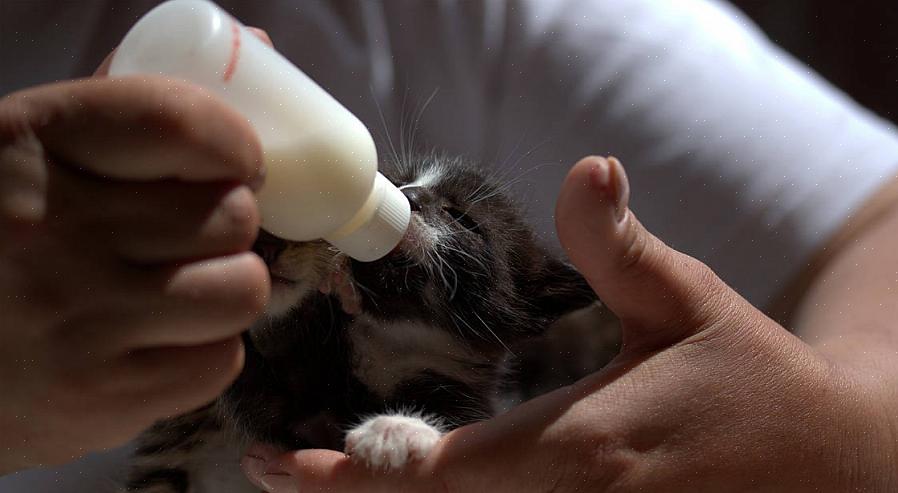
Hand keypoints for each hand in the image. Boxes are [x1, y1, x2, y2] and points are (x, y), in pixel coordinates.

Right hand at [0, 73, 267, 472]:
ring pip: (242, 288)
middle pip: (231, 214)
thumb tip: (258, 48)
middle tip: (186, 240)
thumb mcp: (28, 158)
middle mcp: (50, 229)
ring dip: (224, 288)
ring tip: (176, 292)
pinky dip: (203, 351)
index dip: (235, 144)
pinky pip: (222, 360)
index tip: (239, 164)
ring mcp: (78, 320)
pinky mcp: (102, 398)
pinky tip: (156, 344)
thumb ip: (129, 107)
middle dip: (225, 227)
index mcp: (27, 144)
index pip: (179, 122)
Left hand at [240, 156, 896, 491]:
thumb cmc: (751, 378)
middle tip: (280, 470)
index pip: (440, 474)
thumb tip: (585, 169)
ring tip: (328, 479)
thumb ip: (621, 248)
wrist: (829, 465)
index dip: (350, 475)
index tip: (274, 462)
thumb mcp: (690, 303)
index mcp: (585, 448)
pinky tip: (422, 486)